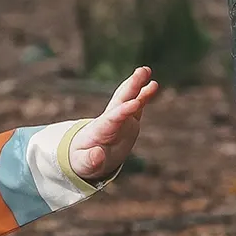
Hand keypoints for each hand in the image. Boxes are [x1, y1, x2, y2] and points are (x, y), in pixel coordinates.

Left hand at [69, 66, 159, 181]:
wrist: (85, 157)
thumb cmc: (82, 161)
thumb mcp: (83, 165)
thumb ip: (90, 160)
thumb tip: (98, 154)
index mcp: (99, 130)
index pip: (112, 118)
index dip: (123, 111)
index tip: (134, 103)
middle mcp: (110, 120)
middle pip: (120, 101)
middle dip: (130, 87)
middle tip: (141, 71)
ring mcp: (119, 119)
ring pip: (128, 99)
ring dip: (137, 85)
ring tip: (146, 70)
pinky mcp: (127, 121)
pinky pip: (137, 106)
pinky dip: (144, 95)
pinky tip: (153, 84)